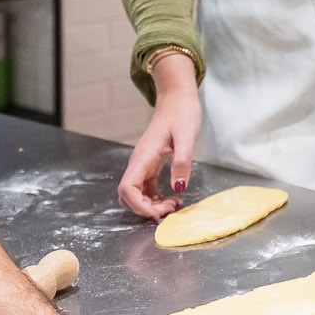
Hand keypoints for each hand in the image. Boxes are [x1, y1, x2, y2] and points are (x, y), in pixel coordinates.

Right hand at [119, 64, 200, 218]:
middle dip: (146, 209)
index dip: (138, 206)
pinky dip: (156, 198)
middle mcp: (138, 163)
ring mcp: (143, 165)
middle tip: (171, 209)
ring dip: (151, 205)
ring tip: (174, 205)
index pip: (127, 188)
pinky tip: (172, 198)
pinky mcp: (150, 166)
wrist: (177, 100)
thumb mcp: (187, 137)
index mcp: (143, 157)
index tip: (157, 213)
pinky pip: (146, 189)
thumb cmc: (182, 114)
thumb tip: (179, 189)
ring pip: (137, 194)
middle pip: (129, 195)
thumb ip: (182, 163)